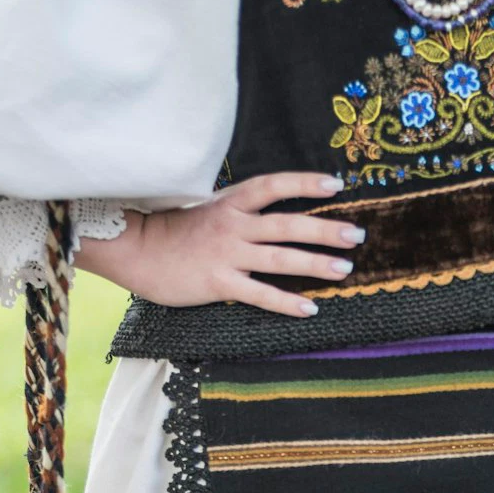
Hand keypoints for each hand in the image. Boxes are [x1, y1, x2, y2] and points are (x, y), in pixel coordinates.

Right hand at [74, 172, 366, 315]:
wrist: (137, 252)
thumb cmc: (174, 231)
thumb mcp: (208, 209)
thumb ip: (240, 209)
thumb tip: (274, 208)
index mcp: (230, 203)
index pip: (273, 186)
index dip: (304, 183)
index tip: (335, 186)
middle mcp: (232, 225)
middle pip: (287, 224)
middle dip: (325, 229)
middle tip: (357, 235)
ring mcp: (226, 254)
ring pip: (280, 258)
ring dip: (315, 263)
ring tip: (344, 269)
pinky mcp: (218, 282)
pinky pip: (260, 293)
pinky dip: (286, 302)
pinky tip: (310, 308)